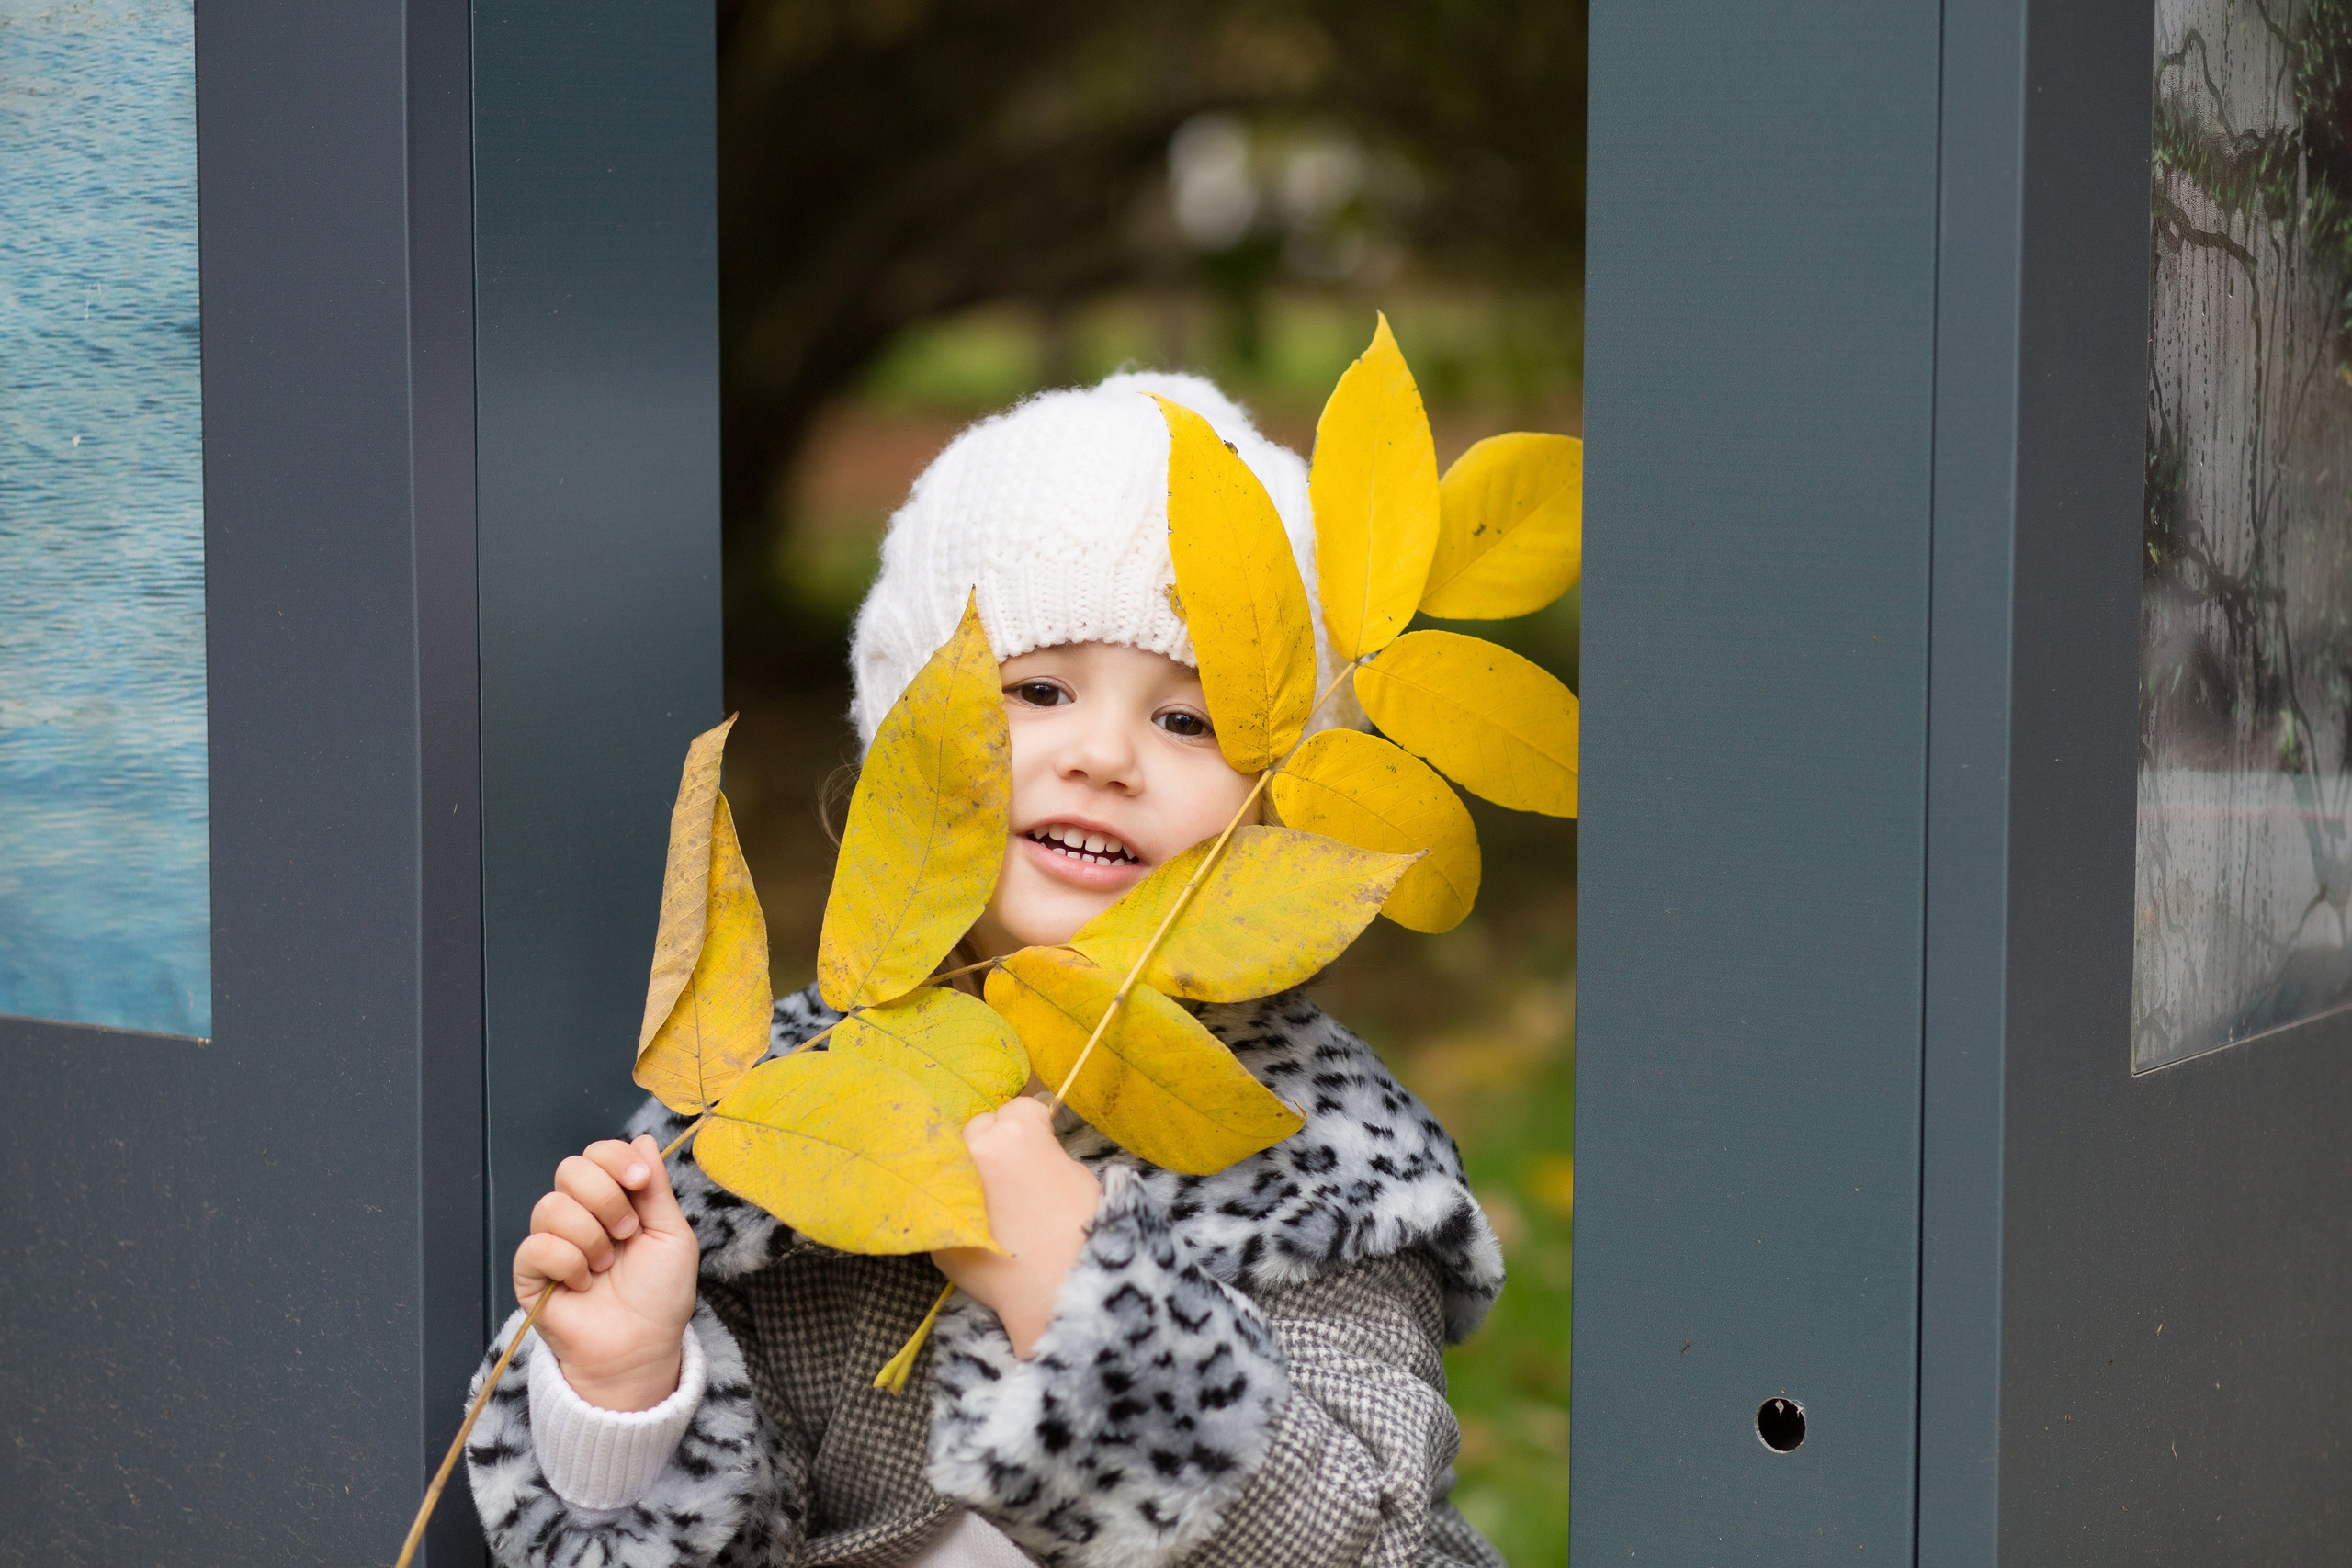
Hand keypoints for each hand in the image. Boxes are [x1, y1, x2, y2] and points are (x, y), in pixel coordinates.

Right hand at [513, 1135, 699, 1410]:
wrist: (642, 1347)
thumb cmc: (661, 1295)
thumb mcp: (672, 1235)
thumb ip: (656, 1188)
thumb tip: (645, 1139)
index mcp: (613, 1200)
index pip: (598, 1153)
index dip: (617, 1159)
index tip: (641, 1182)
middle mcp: (579, 1214)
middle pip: (571, 1168)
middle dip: (606, 1198)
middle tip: (628, 1234)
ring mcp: (551, 1242)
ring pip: (552, 1205)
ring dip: (590, 1237)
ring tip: (607, 1266)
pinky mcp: (529, 1273)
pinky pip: (536, 1245)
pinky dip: (567, 1263)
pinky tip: (582, 1283)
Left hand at [931, 1097, 1101, 1357]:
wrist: (1058, 1293)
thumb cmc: (1079, 1232)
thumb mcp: (1074, 1174)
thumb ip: (1043, 1151)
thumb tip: (1026, 1152)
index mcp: (1015, 1132)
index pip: (1017, 1106)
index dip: (1032, 1127)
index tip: (1039, 1145)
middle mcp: (974, 1150)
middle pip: (978, 1127)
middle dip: (994, 1143)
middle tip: (1014, 1174)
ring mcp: (947, 1186)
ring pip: (954, 1160)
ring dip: (970, 1172)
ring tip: (993, 1201)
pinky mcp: (934, 1225)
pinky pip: (944, 1203)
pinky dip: (958, 1211)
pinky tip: (982, 1229)